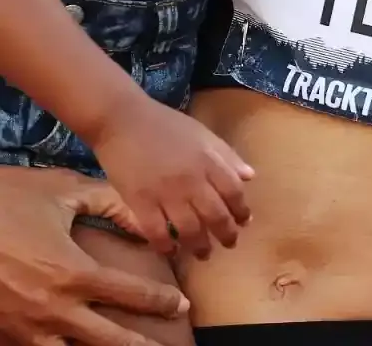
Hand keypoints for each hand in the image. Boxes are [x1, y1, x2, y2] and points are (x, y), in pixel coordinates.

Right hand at [0, 166, 187, 345]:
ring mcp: (29, 328)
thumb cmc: (10, 200)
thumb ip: (107, 201)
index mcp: (73, 273)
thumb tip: (143, 214)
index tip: (180, 304)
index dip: (159, 300)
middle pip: (109, 339)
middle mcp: (55, 308)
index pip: (129, 295)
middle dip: (141, 345)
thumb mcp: (61, 192)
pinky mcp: (6, 336)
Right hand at [93, 98, 252, 258]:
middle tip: (228, 244)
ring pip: (190, 230)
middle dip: (226, 234)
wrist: (122, 120)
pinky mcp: (140, 203)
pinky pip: (157, 234)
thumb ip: (226, 155)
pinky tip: (171, 250)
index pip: (233, 192)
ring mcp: (165, 193)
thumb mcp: (201, 133)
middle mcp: (191, 179)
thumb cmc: (164, 124)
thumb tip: (249, 176)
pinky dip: (167, 246)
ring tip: (203, 253)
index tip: (243, 222)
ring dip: (200, 246)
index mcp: (208, 159)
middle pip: (215, 216)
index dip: (241, 210)